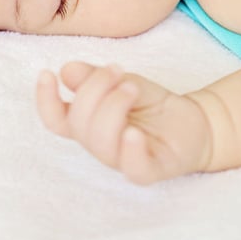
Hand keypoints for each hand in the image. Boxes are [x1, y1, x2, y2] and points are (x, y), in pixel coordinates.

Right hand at [36, 62, 211, 183]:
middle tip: (117, 70)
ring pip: (100, 142)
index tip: (48, 74)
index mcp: (89, 124)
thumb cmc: (151, 105)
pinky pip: (133, 168)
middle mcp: (100, 145)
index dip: (45, 101)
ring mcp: (123, 159)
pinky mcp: (150, 169)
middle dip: (94, 89)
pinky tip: (134, 131)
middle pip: (79, 124)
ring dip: (113, 106)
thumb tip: (67, 71)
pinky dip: (130, 150)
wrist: (195, 121)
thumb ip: (94, 78)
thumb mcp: (121, 81)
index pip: (57, 120)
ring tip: (132, 87)